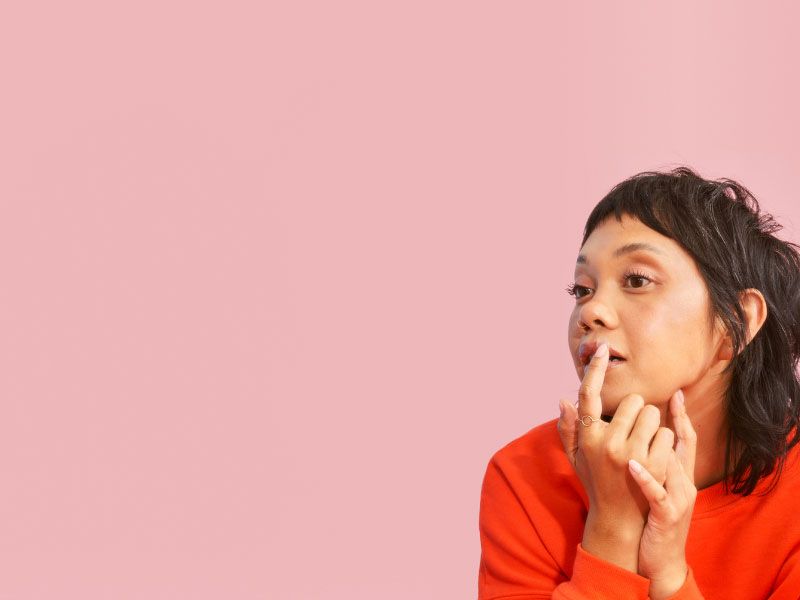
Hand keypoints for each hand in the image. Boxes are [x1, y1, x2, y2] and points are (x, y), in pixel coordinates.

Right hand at [557, 343, 677, 571]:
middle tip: (634, 430)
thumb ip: (569, 428)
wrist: (619, 521)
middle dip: (637, 411)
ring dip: (652, 425)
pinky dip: (664, 441)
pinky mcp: (652, 464)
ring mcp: (630, 453)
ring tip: (645, 445)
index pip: (588, 394)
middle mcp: (606, 442)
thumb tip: (563, 399)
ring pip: (652, 414)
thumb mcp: (576, 458)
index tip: (601, 350)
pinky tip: (656, 457)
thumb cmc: (597, 483)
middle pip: (632, 401)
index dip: (594, 369)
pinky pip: (666, 433)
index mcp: (587, 437)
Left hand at [628, 390, 697, 598]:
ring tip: (639, 423)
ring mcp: (677, 498)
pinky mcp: (666, 516)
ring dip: (654, 445)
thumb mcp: (654, 486)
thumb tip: (640, 431)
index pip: (683, 439)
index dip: (681, 416)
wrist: (660, 561)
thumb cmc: (651, 519)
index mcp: (679, 474)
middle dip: (662, 424)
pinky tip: (631, 464)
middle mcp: (683, 482)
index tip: (675, 393)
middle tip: (645, 404)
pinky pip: (657, 493)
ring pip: (671, 463)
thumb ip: (649, 458)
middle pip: (679, 445)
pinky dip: (646, 478)